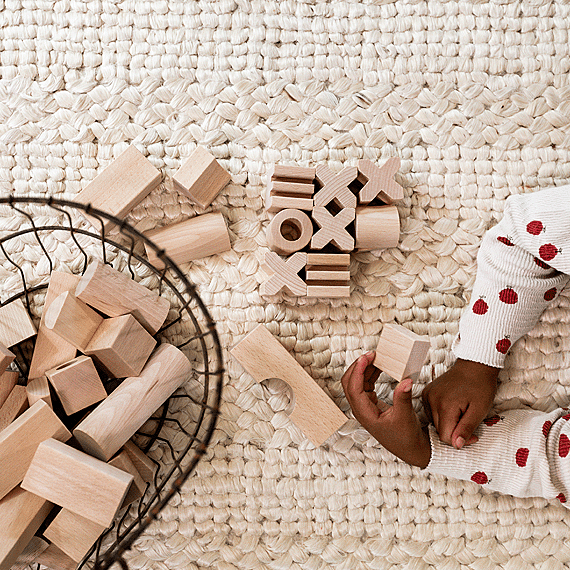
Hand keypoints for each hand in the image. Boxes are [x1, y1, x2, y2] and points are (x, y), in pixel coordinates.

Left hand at [341, 352, 430, 468]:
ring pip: (357, 383)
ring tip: (377, 358)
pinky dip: (370, 375)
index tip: (366, 357)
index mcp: (364, 413)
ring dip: (364, 369)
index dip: (358, 370)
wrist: (410, 449)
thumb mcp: (406, 416)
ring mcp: (364, 406)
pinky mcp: (371, 404)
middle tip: (371, 354)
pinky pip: (365, 385)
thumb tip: (406, 380)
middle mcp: (361, 409)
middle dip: (358, 367)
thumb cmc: (406, 437)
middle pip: (350, 383)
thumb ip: (403, 397)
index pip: (353, 388)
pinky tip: (380, 368)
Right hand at [422, 359, 498, 448]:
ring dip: (448, 423)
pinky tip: (453, 408)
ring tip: (462, 413)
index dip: (460, 441)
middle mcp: (432, 400)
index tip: (474, 435)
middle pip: (439, 429)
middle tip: (470, 423)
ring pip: (434, 422)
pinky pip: (431, 412)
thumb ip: (466, 428)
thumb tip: (456, 445)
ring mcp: (427, 395)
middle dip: (454, 431)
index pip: (445, 436)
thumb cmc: (480, 386)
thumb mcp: (479, 410)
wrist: (475, 365)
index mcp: (445, 406)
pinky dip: (441, 415)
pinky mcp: (427, 392)